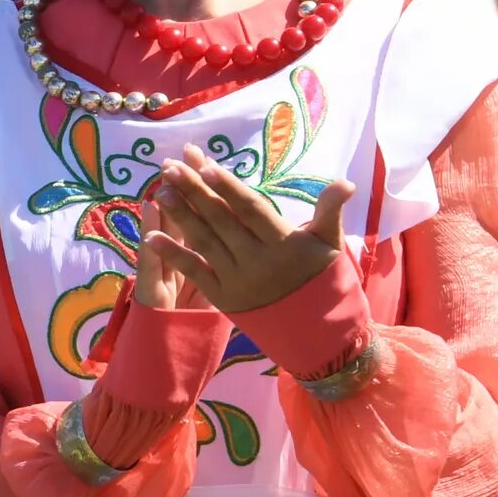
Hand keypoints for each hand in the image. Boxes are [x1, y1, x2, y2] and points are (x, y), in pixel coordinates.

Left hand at [138, 151, 354, 315]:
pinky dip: (173, 254)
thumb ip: (330, 211)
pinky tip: (151, 237)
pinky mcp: (223, 298)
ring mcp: (238, 281)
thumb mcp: (330, 245)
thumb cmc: (322, 279)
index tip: (206, 165)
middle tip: (171, 166)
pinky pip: (195, 272)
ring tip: (161, 191)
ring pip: (205, 242)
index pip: (251, 210)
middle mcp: (258, 262)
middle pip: (221, 221)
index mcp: (284, 244)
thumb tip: (346, 182)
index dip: (229, 187)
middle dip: (195, 192)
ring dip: (180, 217)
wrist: (317, 332)